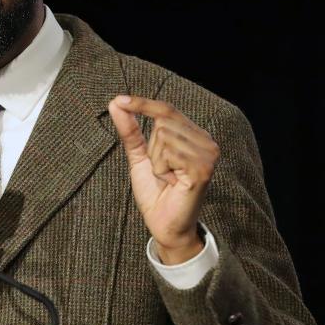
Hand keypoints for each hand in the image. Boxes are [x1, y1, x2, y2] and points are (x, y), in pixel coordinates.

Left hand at [107, 95, 219, 263]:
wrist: (164, 224)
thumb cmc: (155, 192)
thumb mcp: (139, 156)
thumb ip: (130, 130)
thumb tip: (116, 102)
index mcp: (193, 135)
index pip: (166, 109)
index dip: (142, 103)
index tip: (118, 100)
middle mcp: (206, 141)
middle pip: (162, 122)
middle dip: (151, 148)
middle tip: (161, 171)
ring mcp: (208, 154)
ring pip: (163, 136)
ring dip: (156, 162)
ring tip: (168, 178)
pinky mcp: (203, 169)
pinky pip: (168, 154)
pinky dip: (161, 171)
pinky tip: (172, 184)